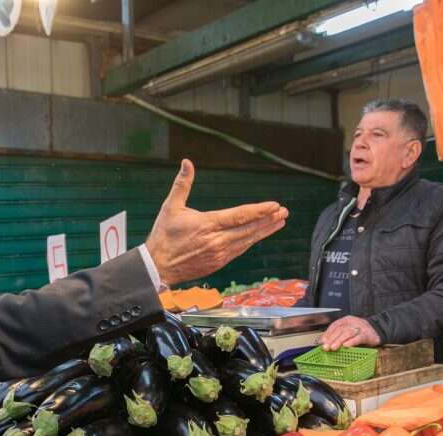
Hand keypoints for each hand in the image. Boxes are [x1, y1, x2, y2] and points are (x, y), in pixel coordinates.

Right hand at [144, 159, 288, 285]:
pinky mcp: (218, 263)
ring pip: (247, 241)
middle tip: (284, 212)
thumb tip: (187, 162)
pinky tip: (259, 236)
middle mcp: (216, 241)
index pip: (239, 216)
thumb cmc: (163, 236)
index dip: (259, 211)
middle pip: (249, 229)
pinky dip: (251, 241)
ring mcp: (219, 254)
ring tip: (279, 222)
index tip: (275, 206)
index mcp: (207, 225)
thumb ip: (182, 184)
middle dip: (268, 220)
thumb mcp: (170, 207)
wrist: (158, 266)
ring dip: (264, 231)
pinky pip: (240, 251)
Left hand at [319, 316, 380, 350]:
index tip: (322, 341)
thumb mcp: (347, 331)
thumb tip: (322, 341)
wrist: (377, 331)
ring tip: (333, 347)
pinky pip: (358, 338)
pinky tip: (346, 346)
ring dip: (339, 341)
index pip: (335, 325)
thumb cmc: (359, 332)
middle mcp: (353, 322)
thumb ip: (337, 335)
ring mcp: (360, 327)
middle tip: (326, 347)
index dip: (328, 333)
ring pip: (348, 333)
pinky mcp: (367, 334)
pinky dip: (351, 342)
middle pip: (340, 329)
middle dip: (332, 338)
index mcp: (346, 320)